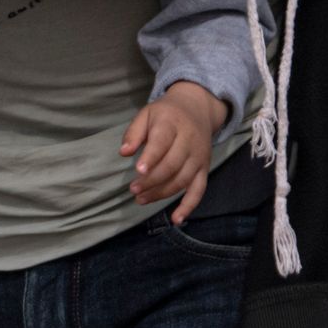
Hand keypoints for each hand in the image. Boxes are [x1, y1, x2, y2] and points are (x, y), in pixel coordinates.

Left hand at [123, 81, 224, 220]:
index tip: (139, 170)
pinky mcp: (204, 169)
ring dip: (162, 193)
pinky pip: (199, 190)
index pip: (163, 141)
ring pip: (182, 180)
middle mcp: (189, 141)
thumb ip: (134, 132)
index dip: (152, 157)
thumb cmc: (166, 114)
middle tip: (133, 189)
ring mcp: (198, 157)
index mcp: (172, 123)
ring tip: (141, 199)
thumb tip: (124, 152)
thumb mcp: (147, 113)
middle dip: (152, 180)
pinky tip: (176, 219)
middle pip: (172, 165)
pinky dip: (189, 206)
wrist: (198, 108)